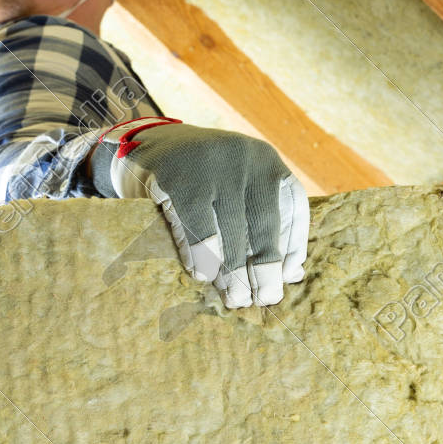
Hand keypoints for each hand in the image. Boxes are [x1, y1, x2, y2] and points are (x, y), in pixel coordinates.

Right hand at [92, 118, 309, 308]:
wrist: (149, 144)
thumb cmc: (205, 178)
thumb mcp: (240, 188)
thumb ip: (266, 221)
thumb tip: (292, 274)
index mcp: (267, 160)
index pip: (292, 209)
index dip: (291, 247)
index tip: (287, 278)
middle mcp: (244, 158)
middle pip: (263, 223)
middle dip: (263, 268)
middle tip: (262, 300)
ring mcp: (211, 166)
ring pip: (228, 230)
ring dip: (231, 271)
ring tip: (233, 298)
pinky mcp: (177, 178)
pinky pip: (194, 227)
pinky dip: (200, 256)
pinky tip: (202, 275)